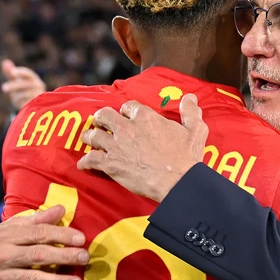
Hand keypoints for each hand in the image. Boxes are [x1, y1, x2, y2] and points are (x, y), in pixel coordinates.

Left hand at [0, 59, 46, 109]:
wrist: (34, 103)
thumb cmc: (23, 89)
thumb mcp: (16, 81)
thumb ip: (10, 72)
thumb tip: (4, 62)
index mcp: (33, 78)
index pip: (27, 73)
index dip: (20, 72)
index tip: (12, 72)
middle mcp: (38, 85)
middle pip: (24, 84)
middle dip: (13, 86)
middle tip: (3, 88)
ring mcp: (38, 95)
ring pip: (24, 94)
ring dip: (16, 96)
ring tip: (15, 98)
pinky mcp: (36, 104)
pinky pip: (25, 103)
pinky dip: (20, 103)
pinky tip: (20, 103)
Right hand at [0, 205, 88, 279]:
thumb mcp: (7, 228)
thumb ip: (35, 220)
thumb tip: (61, 209)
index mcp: (8, 235)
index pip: (38, 233)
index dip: (60, 235)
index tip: (80, 238)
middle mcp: (5, 255)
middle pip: (39, 255)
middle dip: (64, 256)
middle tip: (84, 257)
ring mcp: (3, 275)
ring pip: (33, 279)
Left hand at [77, 94, 207, 201]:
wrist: (177, 182)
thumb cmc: (186, 157)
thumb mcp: (195, 130)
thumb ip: (191, 111)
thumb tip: (190, 97)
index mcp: (145, 117)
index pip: (128, 106)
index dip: (126, 111)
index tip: (126, 116)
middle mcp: (126, 128)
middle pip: (104, 115)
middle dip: (101, 118)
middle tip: (100, 123)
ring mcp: (116, 146)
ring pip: (93, 135)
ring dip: (89, 136)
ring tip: (88, 138)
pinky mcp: (110, 164)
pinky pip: (90, 159)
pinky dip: (86, 162)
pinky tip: (83, 164)